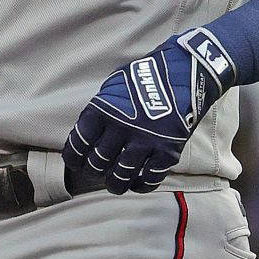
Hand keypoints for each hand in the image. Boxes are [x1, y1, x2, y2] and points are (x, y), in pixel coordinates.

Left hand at [62, 28, 237, 193]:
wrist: (184, 73)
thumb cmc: (144, 76)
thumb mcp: (112, 87)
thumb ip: (99, 111)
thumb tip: (87, 134)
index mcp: (101, 110)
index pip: (79, 144)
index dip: (74, 158)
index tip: (76, 164)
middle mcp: (120, 128)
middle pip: (98, 163)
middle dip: (94, 171)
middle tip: (96, 172)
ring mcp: (145, 141)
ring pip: (121, 175)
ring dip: (115, 184)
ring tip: (114, 185)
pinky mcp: (167, 151)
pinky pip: (150, 177)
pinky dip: (142, 185)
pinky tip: (137, 184)